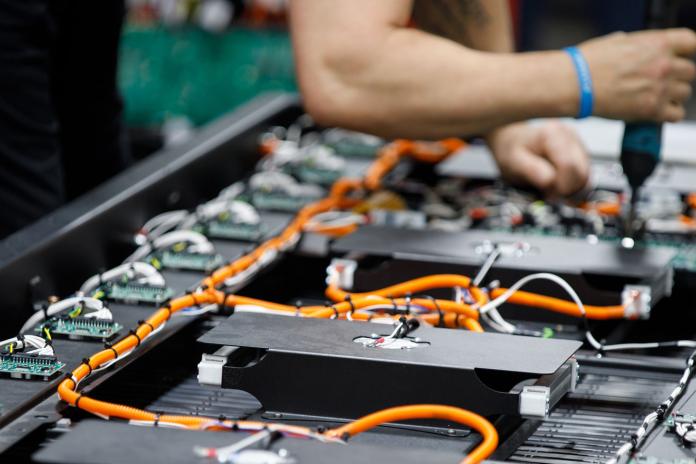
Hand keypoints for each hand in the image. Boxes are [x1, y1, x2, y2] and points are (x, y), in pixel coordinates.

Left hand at [485, 121, 589, 196]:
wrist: (512, 139)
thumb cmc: (511, 150)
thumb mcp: (513, 162)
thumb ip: (532, 171)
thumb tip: (550, 182)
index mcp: (553, 134)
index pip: (570, 167)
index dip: (561, 187)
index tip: (548, 194)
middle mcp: (569, 134)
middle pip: (582, 172)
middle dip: (567, 188)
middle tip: (548, 192)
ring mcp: (577, 142)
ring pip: (585, 174)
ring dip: (570, 186)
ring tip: (549, 185)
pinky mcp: (580, 150)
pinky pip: (584, 173)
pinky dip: (572, 182)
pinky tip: (556, 180)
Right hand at [580, 28, 695, 121]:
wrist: (574, 83)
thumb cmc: (587, 64)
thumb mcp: (616, 42)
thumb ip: (637, 47)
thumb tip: (638, 53)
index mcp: (657, 43)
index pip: (691, 43)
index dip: (684, 53)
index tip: (679, 59)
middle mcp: (663, 64)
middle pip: (688, 72)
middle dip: (675, 77)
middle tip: (659, 82)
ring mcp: (659, 87)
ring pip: (684, 94)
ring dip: (671, 96)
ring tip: (654, 98)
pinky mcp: (651, 109)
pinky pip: (676, 115)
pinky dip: (667, 115)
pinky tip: (654, 112)